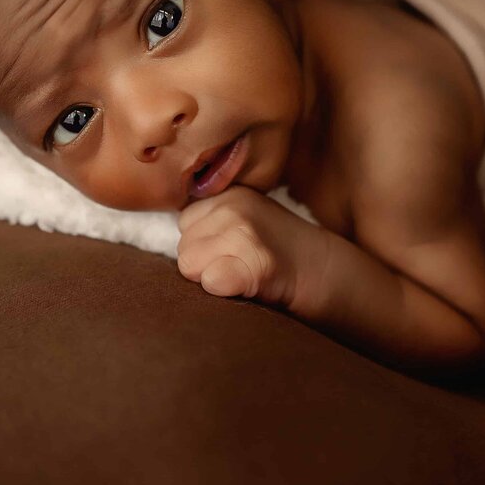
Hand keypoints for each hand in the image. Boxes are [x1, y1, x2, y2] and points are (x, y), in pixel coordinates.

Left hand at [176, 185, 328, 307]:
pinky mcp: (256, 262)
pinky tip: (249, 286)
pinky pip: (211, 281)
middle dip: (205, 263)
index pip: (184, 223)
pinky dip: (224, 291)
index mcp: (230, 193)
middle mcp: (235, 207)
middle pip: (183, 247)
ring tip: (246, 274)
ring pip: (190, 266)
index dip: (205, 244)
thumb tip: (157, 235)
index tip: (235, 250)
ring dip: (213, 278)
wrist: (326, 270)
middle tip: (242, 265)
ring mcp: (245, 232)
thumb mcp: (246, 219)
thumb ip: (210, 221)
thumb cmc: (277, 252)